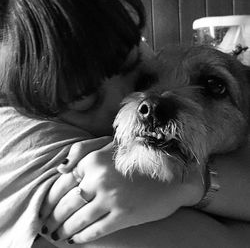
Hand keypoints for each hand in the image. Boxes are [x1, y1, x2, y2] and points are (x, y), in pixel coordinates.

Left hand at [40, 141, 203, 244]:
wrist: (170, 172)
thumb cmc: (138, 156)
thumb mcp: (110, 144)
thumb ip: (82, 150)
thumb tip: (61, 169)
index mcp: (93, 160)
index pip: (61, 184)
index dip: (49, 199)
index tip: (43, 209)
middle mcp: (99, 178)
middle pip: (66, 204)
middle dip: (52, 218)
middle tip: (46, 226)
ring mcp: (111, 198)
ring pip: (78, 219)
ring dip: (63, 230)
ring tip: (56, 235)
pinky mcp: (123, 215)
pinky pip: (95, 230)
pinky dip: (81, 237)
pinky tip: (74, 240)